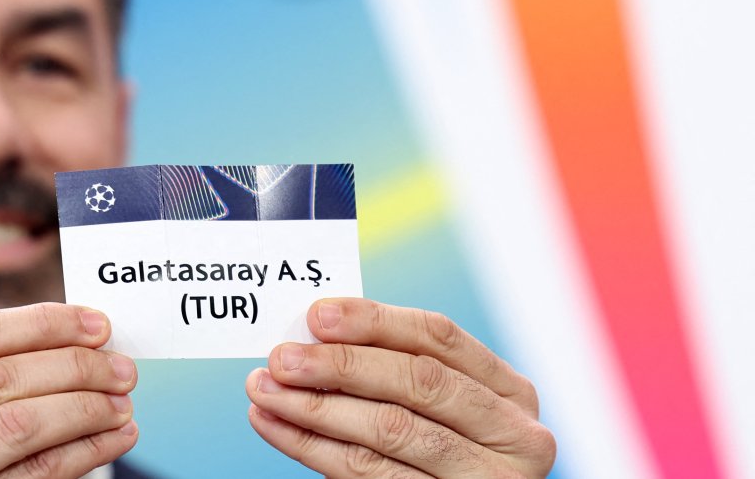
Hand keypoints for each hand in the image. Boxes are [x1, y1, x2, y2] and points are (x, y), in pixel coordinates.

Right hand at [0, 302, 138, 477]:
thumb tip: (69, 341)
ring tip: (120, 403)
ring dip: (82, 407)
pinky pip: (32, 476)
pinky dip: (82, 452)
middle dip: (71, 365)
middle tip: (120, 366)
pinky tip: (111, 440)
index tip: (93, 323)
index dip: (38, 323)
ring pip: (15, 425)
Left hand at [246, 298, 555, 476]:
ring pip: (389, 431)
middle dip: (341, 365)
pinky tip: (275, 426)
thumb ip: (396, 368)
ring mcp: (486, 478)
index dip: (374, 320)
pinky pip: (369, 474)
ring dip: (315, 408)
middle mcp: (512, 433)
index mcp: (509, 390)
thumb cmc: (446, 452)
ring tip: (264, 391)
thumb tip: (313, 334)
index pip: (439, 337)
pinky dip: (312, 448)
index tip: (315, 315)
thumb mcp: (446, 406)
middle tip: (282, 358)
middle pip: (417, 382)